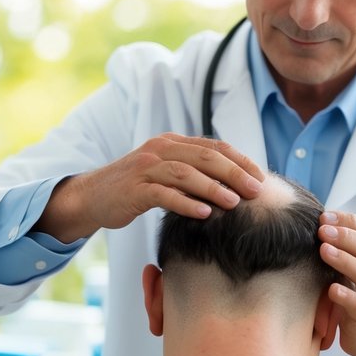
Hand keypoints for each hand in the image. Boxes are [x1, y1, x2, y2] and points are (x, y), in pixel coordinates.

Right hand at [35, 133, 264, 241]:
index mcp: (173, 142)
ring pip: (186, 173)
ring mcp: (146, 168)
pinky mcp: (134, 190)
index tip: (262, 176)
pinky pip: (163, 194)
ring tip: (235, 202)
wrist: (93, 196)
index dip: (240, 160)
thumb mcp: (167, 172)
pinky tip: (204, 213)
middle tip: (257, 190)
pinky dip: (185, 203)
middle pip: (205, 156)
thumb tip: (235, 182)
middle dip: (235, 173)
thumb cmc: (137, 187)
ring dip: (213, 188)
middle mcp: (160, 149)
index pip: (214, 146)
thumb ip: (195, 171)